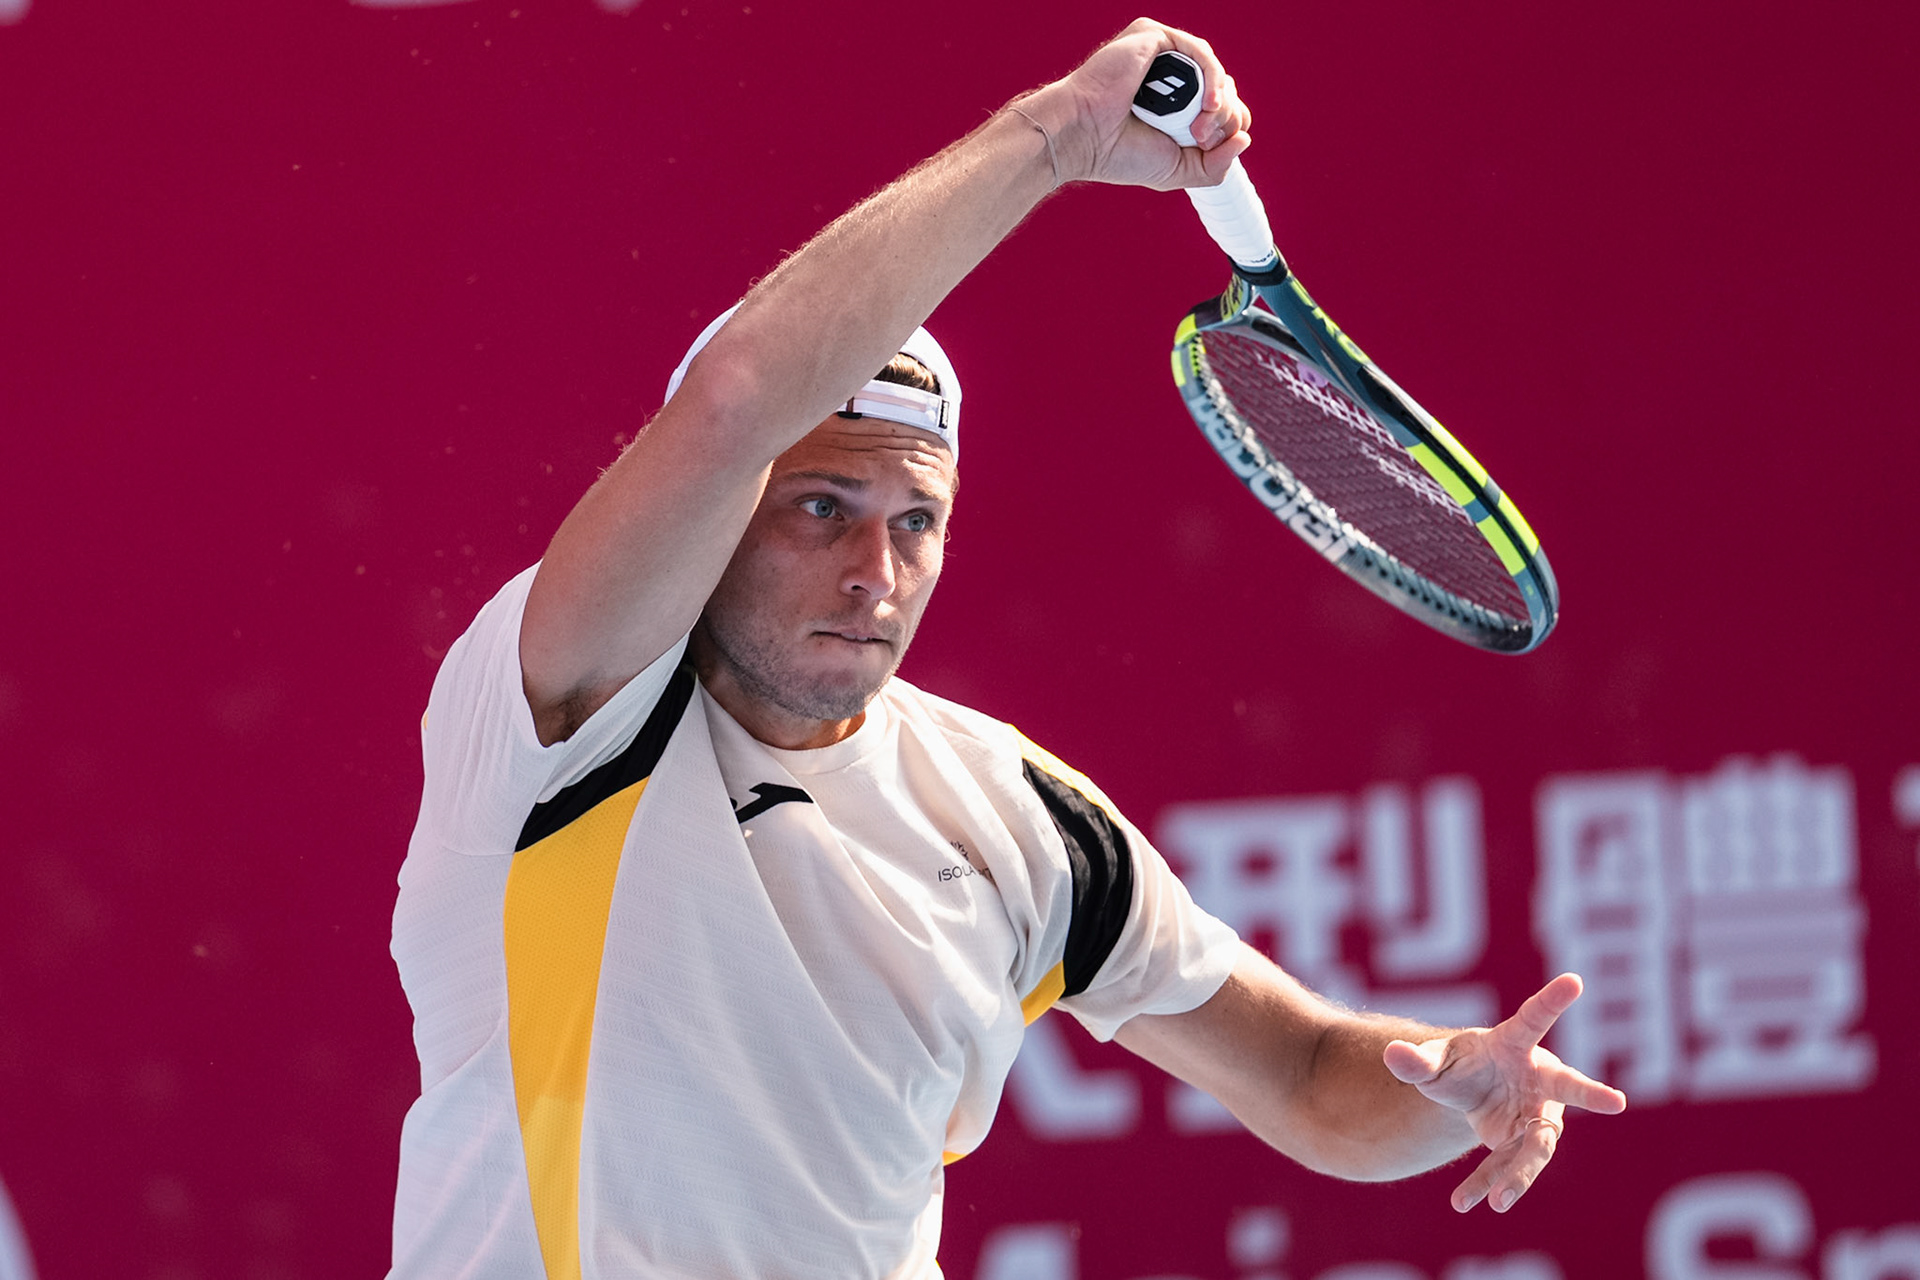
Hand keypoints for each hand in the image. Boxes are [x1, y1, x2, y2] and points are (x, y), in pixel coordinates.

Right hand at [1013, 17, 1251, 189]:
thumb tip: (1245, 140)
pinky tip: (1209, 103)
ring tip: (1199, 129)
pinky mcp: (1154, 37)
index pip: (1224, 107)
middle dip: (1225, 119)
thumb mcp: (1178, 170)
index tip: (1208, 147)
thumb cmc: (1118, 154)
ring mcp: (1163, 54)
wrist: (1083, 137)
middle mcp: (1171, 76)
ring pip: (1216, 72)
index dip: (1229, 127)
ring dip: (1219, 104)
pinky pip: (1200, 52)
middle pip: (1226, 90)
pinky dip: (1212, 79)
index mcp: (1175, 103)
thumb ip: (1215, 165)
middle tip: (1198, 139)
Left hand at [1382, 973, 1626, 1212]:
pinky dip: (1488, 1183)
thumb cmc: (1460, 1064)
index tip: (1574, 980)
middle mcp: (1538, 1077)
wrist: (1471, 1095)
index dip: (1552, 1000)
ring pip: (1537, 1145)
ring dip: (1519, 1173)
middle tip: (1616, 1101)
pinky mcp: (1527, 1142)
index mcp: (1514, 1043)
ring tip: (1499, 1202)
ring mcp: (1538, 1112)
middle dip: (1590, 1092)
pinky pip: (1511, 1166)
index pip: (1533, 1017)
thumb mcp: (1435, 1062)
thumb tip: (1391, 1054)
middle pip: (1568, 1085)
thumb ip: (1417, 1060)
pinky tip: (1466, 1202)